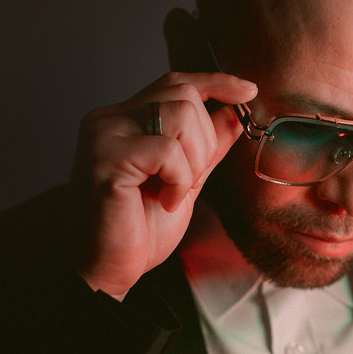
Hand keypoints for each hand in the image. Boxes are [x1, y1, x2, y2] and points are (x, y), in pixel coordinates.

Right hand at [67, 72, 256, 299]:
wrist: (106, 271)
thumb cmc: (139, 228)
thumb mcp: (186, 180)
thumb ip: (208, 146)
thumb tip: (235, 115)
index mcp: (126, 120)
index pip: (176, 83)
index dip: (216, 82)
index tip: (248, 91)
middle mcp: (110, 119)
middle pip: (184, 95)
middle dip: (206, 140)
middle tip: (189, 180)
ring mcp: (104, 135)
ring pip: (181, 115)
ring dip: (195, 160)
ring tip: (175, 190)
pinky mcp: (106, 159)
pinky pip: (168, 150)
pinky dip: (179, 178)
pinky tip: (165, 200)